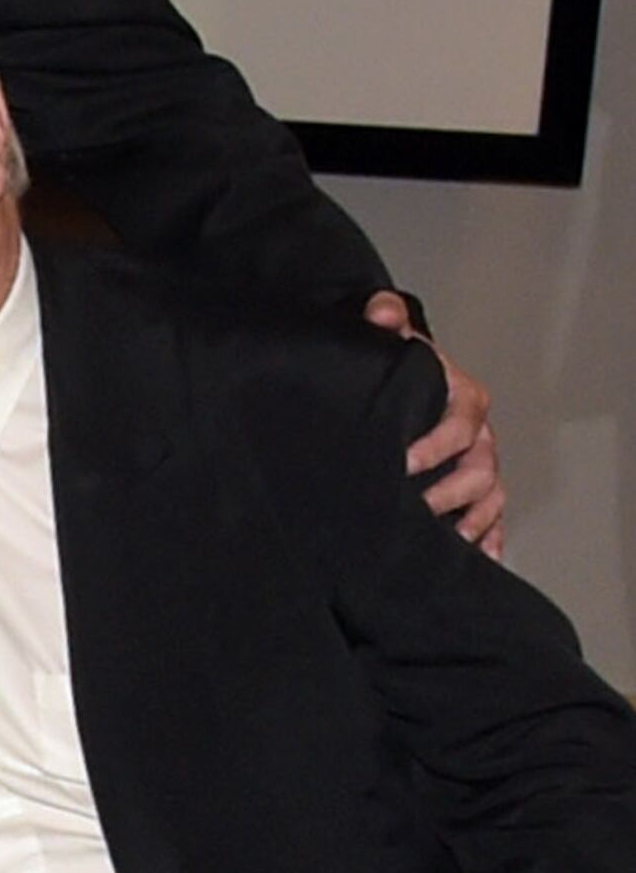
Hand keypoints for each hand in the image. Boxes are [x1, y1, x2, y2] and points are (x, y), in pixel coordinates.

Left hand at [370, 295, 503, 552]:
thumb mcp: (389, 340)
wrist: (403, 387)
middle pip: (480, 469)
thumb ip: (384, 320)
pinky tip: (475, 560)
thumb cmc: (398, 369)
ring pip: (489, 497)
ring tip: (442, 543)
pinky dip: (487, 541)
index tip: (403, 464)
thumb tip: (380, 312)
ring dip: (469, 522)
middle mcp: (480, 435)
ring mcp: (481, 466)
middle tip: (415, 511)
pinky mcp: (476, 494)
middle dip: (450, 493)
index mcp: (462, 397)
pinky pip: (492, 520)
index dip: (437, 444)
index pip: (461, 422)